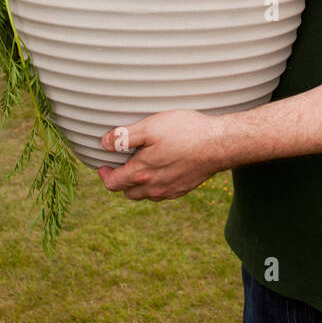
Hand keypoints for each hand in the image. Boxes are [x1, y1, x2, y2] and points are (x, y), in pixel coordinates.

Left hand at [97, 110, 227, 201]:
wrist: (218, 144)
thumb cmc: (184, 132)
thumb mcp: (150, 127)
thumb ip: (124, 137)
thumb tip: (104, 143)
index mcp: (141, 174)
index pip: (113, 184)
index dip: (104, 175)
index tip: (103, 166)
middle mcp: (153, 188)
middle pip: (127, 192)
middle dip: (120, 180)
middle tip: (121, 165)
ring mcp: (169, 191)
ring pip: (144, 195)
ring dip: (137, 185)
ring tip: (140, 167)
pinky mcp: (183, 189)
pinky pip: (161, 193)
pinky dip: (154, 186)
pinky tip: (160, 170)